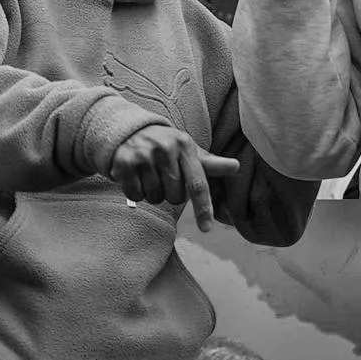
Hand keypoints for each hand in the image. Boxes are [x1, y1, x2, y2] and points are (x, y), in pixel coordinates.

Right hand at [106, 123, 237, 229]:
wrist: (130, 130)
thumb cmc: (167, 146)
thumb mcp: (188, 151)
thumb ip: (211, 164)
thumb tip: (236, 166)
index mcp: (185, 145)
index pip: (197, 183)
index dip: (203, 208)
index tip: (206, 228)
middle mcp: (164, 149)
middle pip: (175, 197)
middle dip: (172, 194)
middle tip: (165, 176)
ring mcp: (143, 156)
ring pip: (155, 198)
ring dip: (154, 193)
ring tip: (150, 175)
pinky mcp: (124, 164)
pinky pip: (136, 196)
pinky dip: (137, 192)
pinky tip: (137, 177)